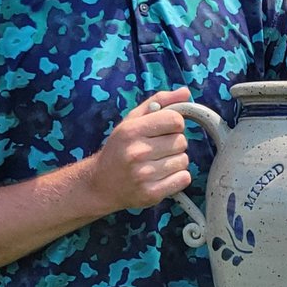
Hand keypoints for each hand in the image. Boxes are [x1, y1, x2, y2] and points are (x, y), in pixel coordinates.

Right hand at [87, 88, 192, 214]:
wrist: (100, 184)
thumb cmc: (119, 148)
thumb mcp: (132, 120)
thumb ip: (159, 102)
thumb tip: (186, 92)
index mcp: (131, 131)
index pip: (175, 120)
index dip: (175, 124)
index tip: (165, 129)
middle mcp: (137, 152)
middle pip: (181, 141)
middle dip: (174, 143)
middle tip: (158, 149)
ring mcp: (144, 175)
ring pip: (184, 160)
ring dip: (175, 161)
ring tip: (157, 163)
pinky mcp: (151, 194)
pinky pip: (183, 179)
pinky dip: (177, 178)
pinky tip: (162, 176)